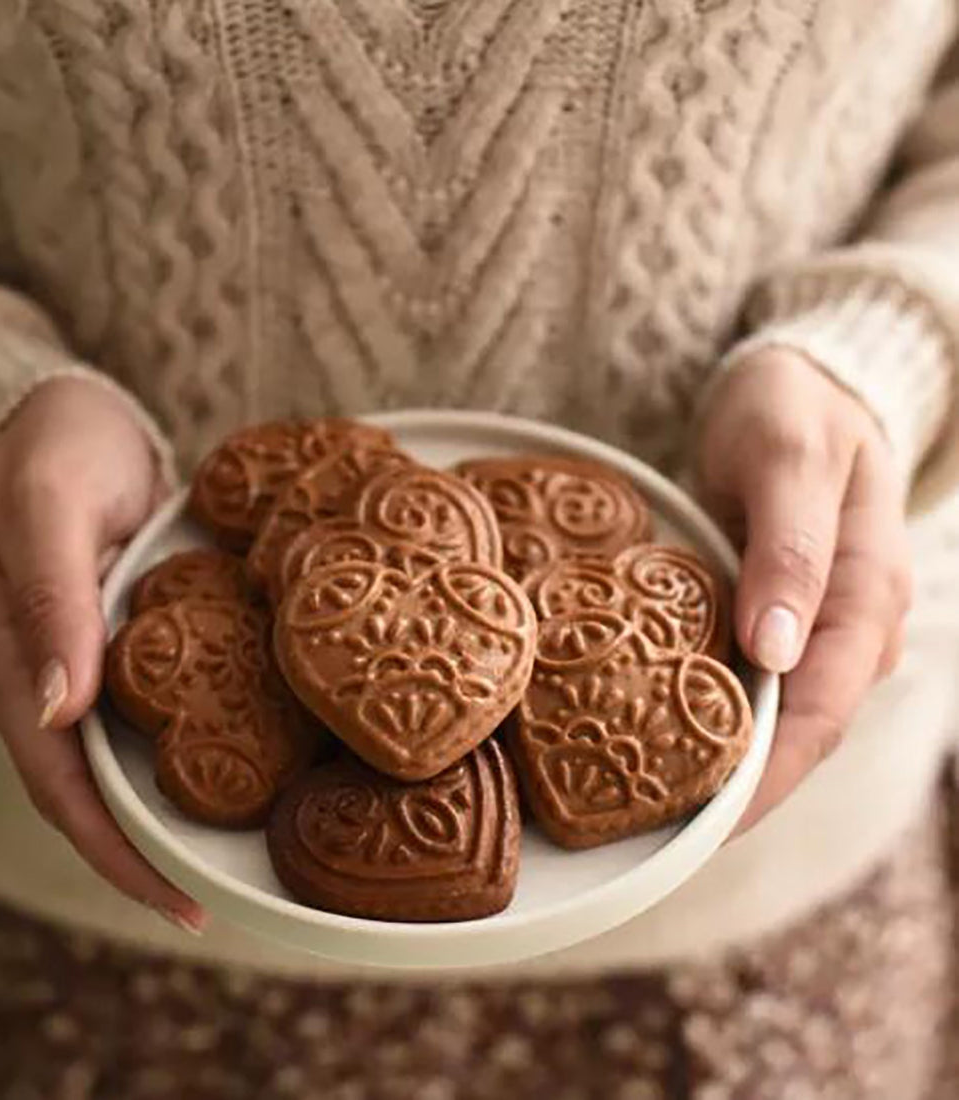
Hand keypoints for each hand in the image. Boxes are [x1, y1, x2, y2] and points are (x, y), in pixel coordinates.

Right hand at [0, 378, 204, 931]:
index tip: (172, 896)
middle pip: (79, 790)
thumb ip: (50, 599)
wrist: (68, 411)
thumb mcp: (50, 502)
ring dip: (152, 816)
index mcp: (5, 654)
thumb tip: (58, 710)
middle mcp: (34, 674)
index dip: (109, 846)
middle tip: (207, 902)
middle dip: (135, 853)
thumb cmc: (55, 445)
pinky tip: (216, 769)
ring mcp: (68, 661)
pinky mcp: (105, 642)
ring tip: (218, 861)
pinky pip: (130, 715)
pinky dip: (167, 754)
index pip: (54, 779)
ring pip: (105, 762)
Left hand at [697, 348, 911, 831]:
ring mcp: (813, 626)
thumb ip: (790, 548)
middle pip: (798, 734)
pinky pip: (750, 682)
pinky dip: (711, 714)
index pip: (819, 714)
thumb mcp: (788, 457)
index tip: (703, 825)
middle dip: (739, 792)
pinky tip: (662, 734)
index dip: (764, 778)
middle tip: (659, 836)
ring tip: (652, 803)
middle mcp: (847, 628)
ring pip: (775, 717)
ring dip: (723, 762)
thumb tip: (773, 653)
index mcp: (865, 597)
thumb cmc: (792, 408)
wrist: (794, 383)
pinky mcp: (776, 617)